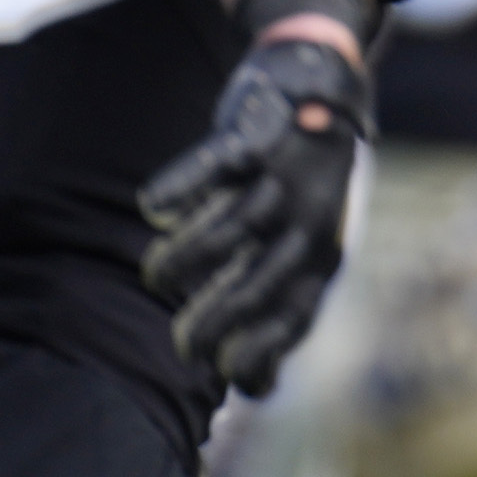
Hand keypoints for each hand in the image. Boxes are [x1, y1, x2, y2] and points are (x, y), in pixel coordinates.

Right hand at [139, 29, 372, 392]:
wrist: (319, 84)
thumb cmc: (300, 187)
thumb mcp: (307, 246)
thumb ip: (282, 306)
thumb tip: (259, 391)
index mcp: (323, 254)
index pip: (296, 316)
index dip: (262, 351)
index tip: (223, 375)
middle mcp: (310, 219)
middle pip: (262, 281)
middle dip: (219, 319)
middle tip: (183, 345)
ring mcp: (285, 176)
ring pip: (232, 227)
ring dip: (188, 258)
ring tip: (156, 277)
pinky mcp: (257, 134)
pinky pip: (215, 165)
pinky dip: (181, 186)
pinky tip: (152, 208)